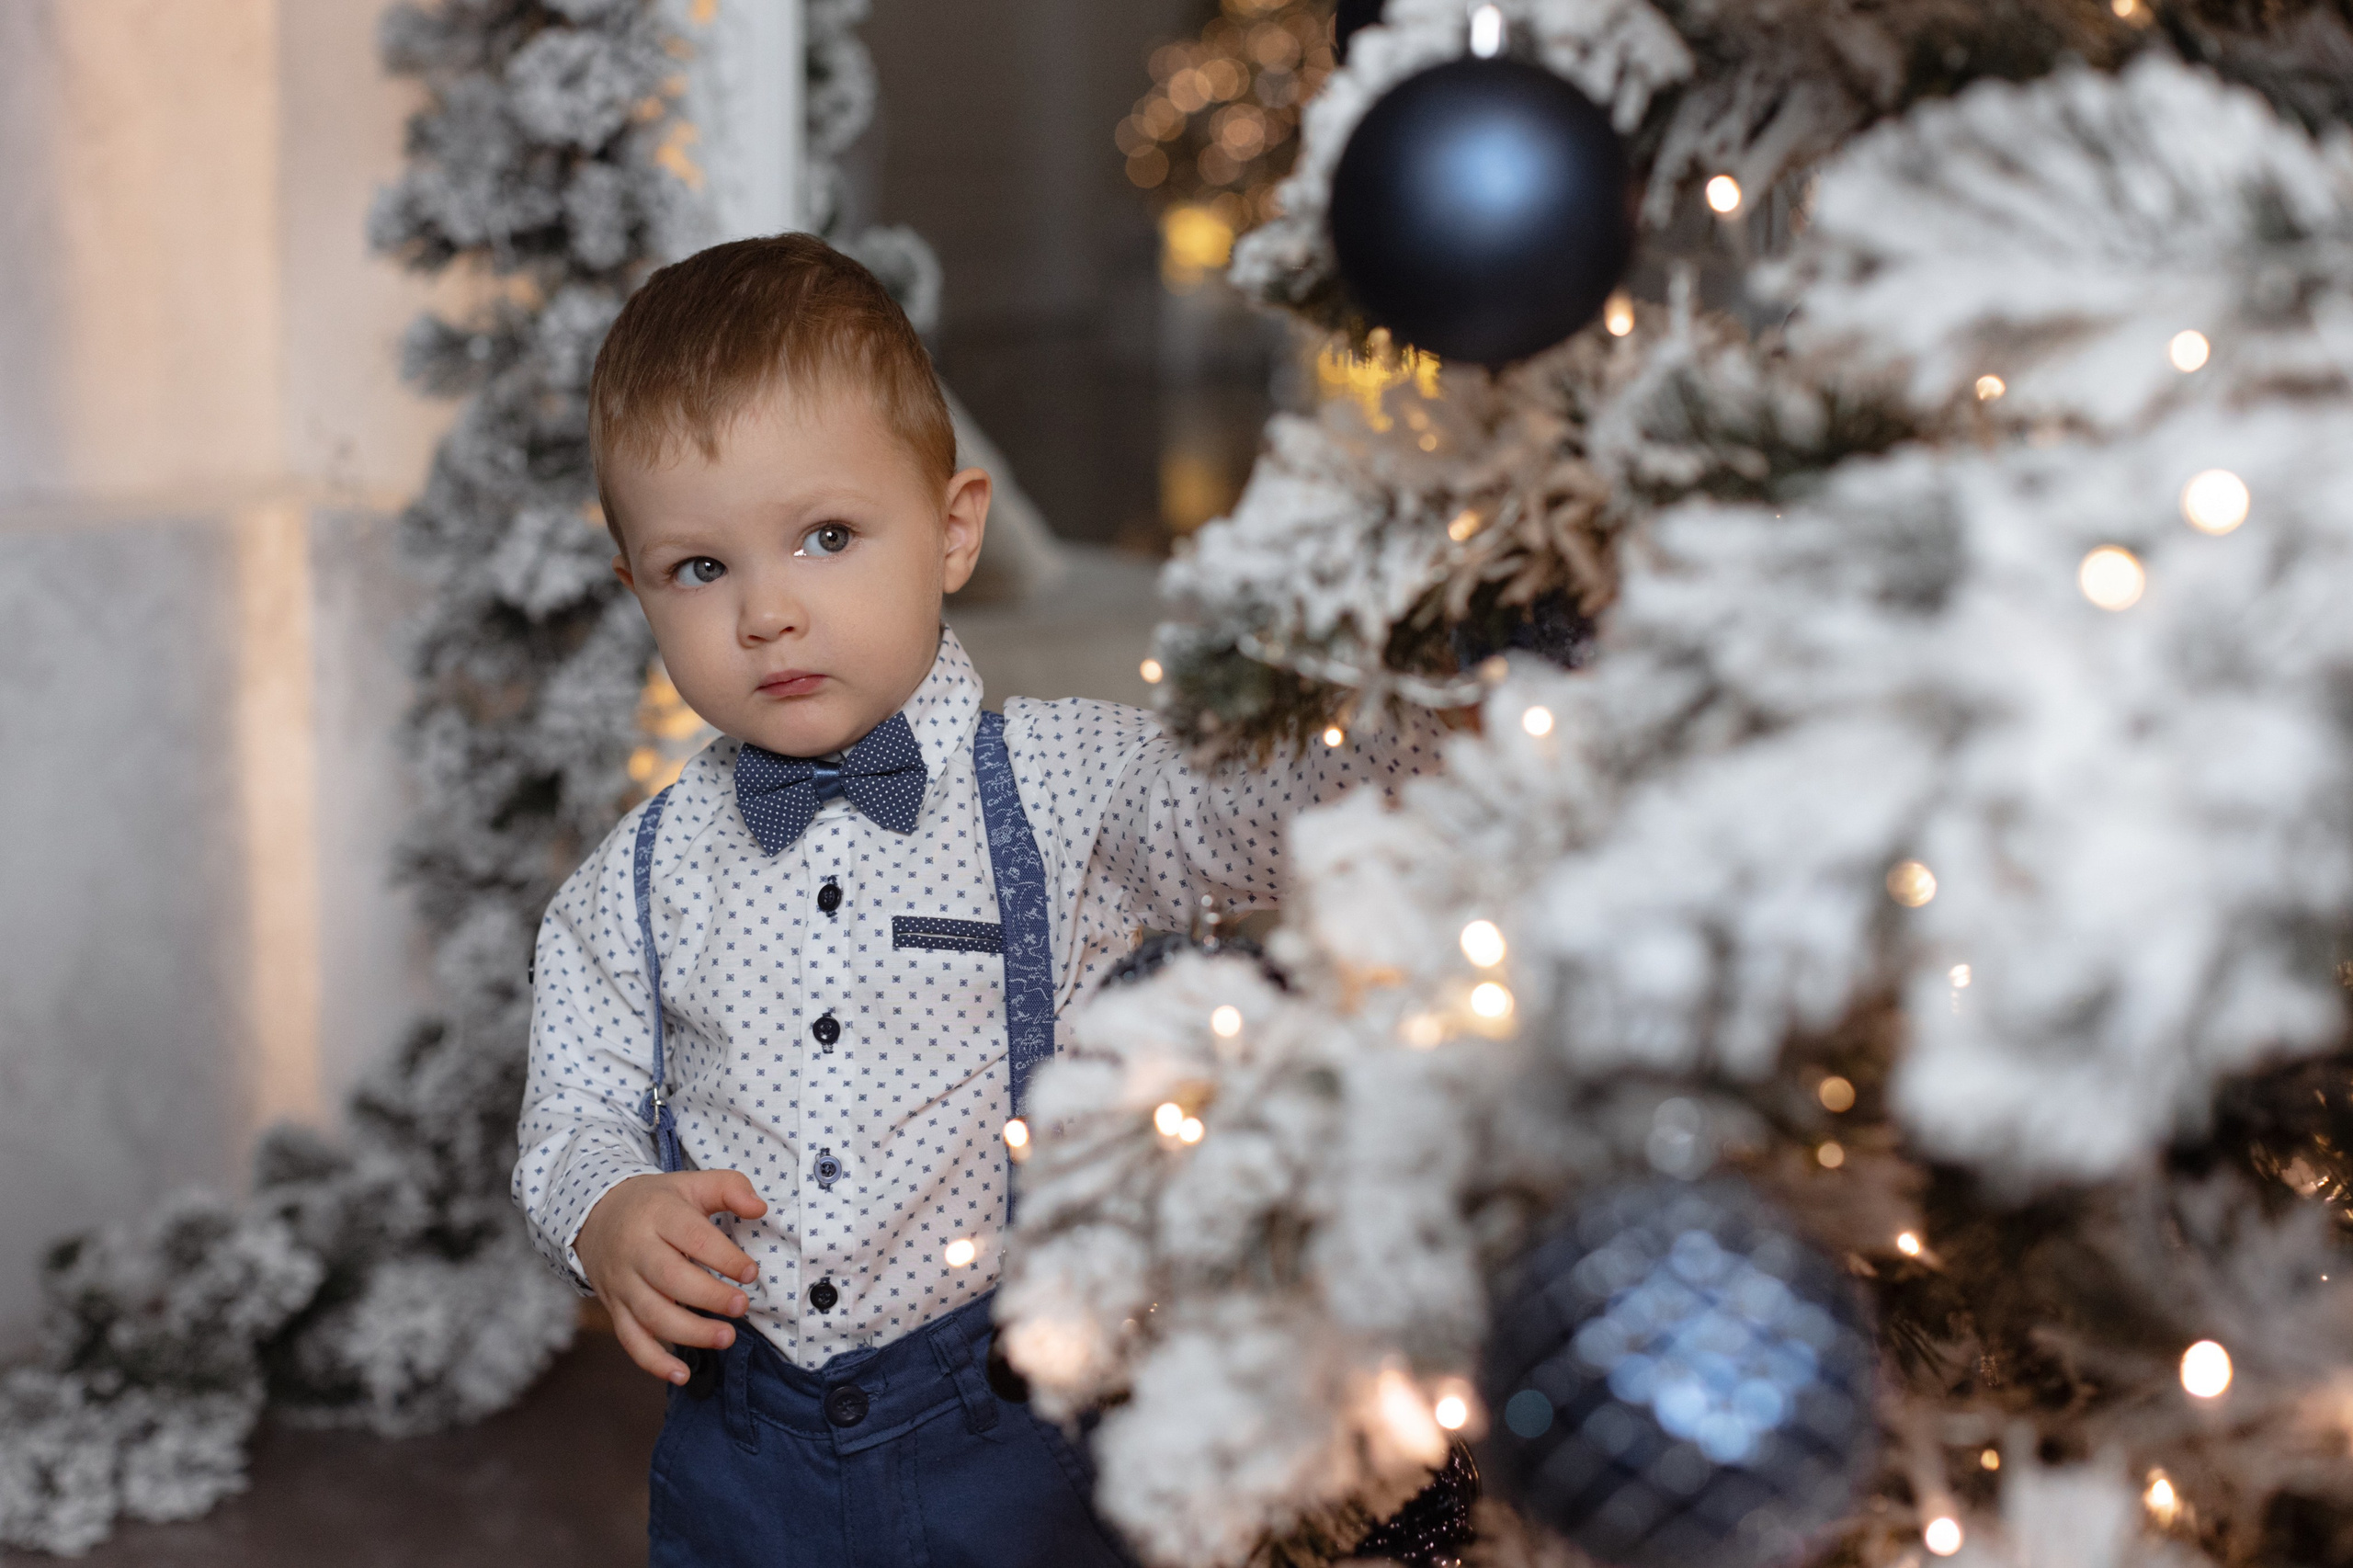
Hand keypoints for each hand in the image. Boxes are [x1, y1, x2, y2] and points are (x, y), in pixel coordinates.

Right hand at [576, 1170, 766, 1383]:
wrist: (596, 1214)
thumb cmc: (657, 1202)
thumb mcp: (691, 1183)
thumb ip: (730, 1188)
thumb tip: (759, 1207)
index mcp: (659, 1215)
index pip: (692, 1238)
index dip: (723, 1257)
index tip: (750, 1273)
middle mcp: (636, 1250)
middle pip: (670, 1279)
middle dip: (709, 1297)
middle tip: (742, 1307)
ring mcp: (623, 1283)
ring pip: (651, 1314)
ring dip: (689, 1332)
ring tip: (726, 1338)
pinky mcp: (616, 1308)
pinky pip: (631, 1340)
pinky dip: (654, 1362)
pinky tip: (682, 1375)